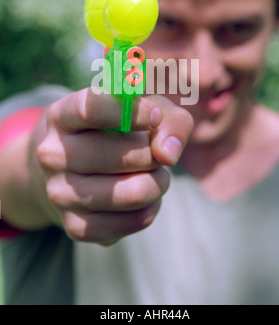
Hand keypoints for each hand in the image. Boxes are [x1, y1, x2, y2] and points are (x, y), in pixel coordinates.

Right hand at [37, 88, 192, 244]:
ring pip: (134, 193)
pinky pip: (134, 221)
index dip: (131, 112)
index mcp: (62, 116)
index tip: (155, 116)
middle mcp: (53, 155)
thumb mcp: (138, 111)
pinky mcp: (76, 227)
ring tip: (154, 174)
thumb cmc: (112, 130)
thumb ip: (166, 119)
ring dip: (158, 183)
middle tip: (156, 153)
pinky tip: (143, 195)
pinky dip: (151, 208)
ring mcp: (60, 194)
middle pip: (122, 156)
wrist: (68, 169)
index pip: (91, 109)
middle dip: (154, 155)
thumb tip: (167, 155)